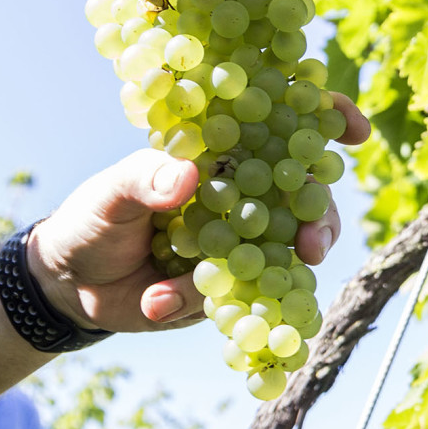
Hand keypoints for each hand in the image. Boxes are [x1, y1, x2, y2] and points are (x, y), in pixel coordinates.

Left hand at [29, 96, 369, 329]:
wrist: (73, 285)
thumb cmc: (93, 219)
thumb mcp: (109, 193)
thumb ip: (144, 180)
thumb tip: (187, 177)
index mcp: (220, 156)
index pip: (281, 127)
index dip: (325, 120)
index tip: (354, 130)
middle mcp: (244, 196)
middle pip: (304, 199)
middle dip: (320, 219)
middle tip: (313, 246)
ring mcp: (244, 244)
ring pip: (290, 254)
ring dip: (281, 274)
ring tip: (232, 291)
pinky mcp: (232, 287)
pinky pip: (246, 300)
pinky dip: (210, 307)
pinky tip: (160, 303)